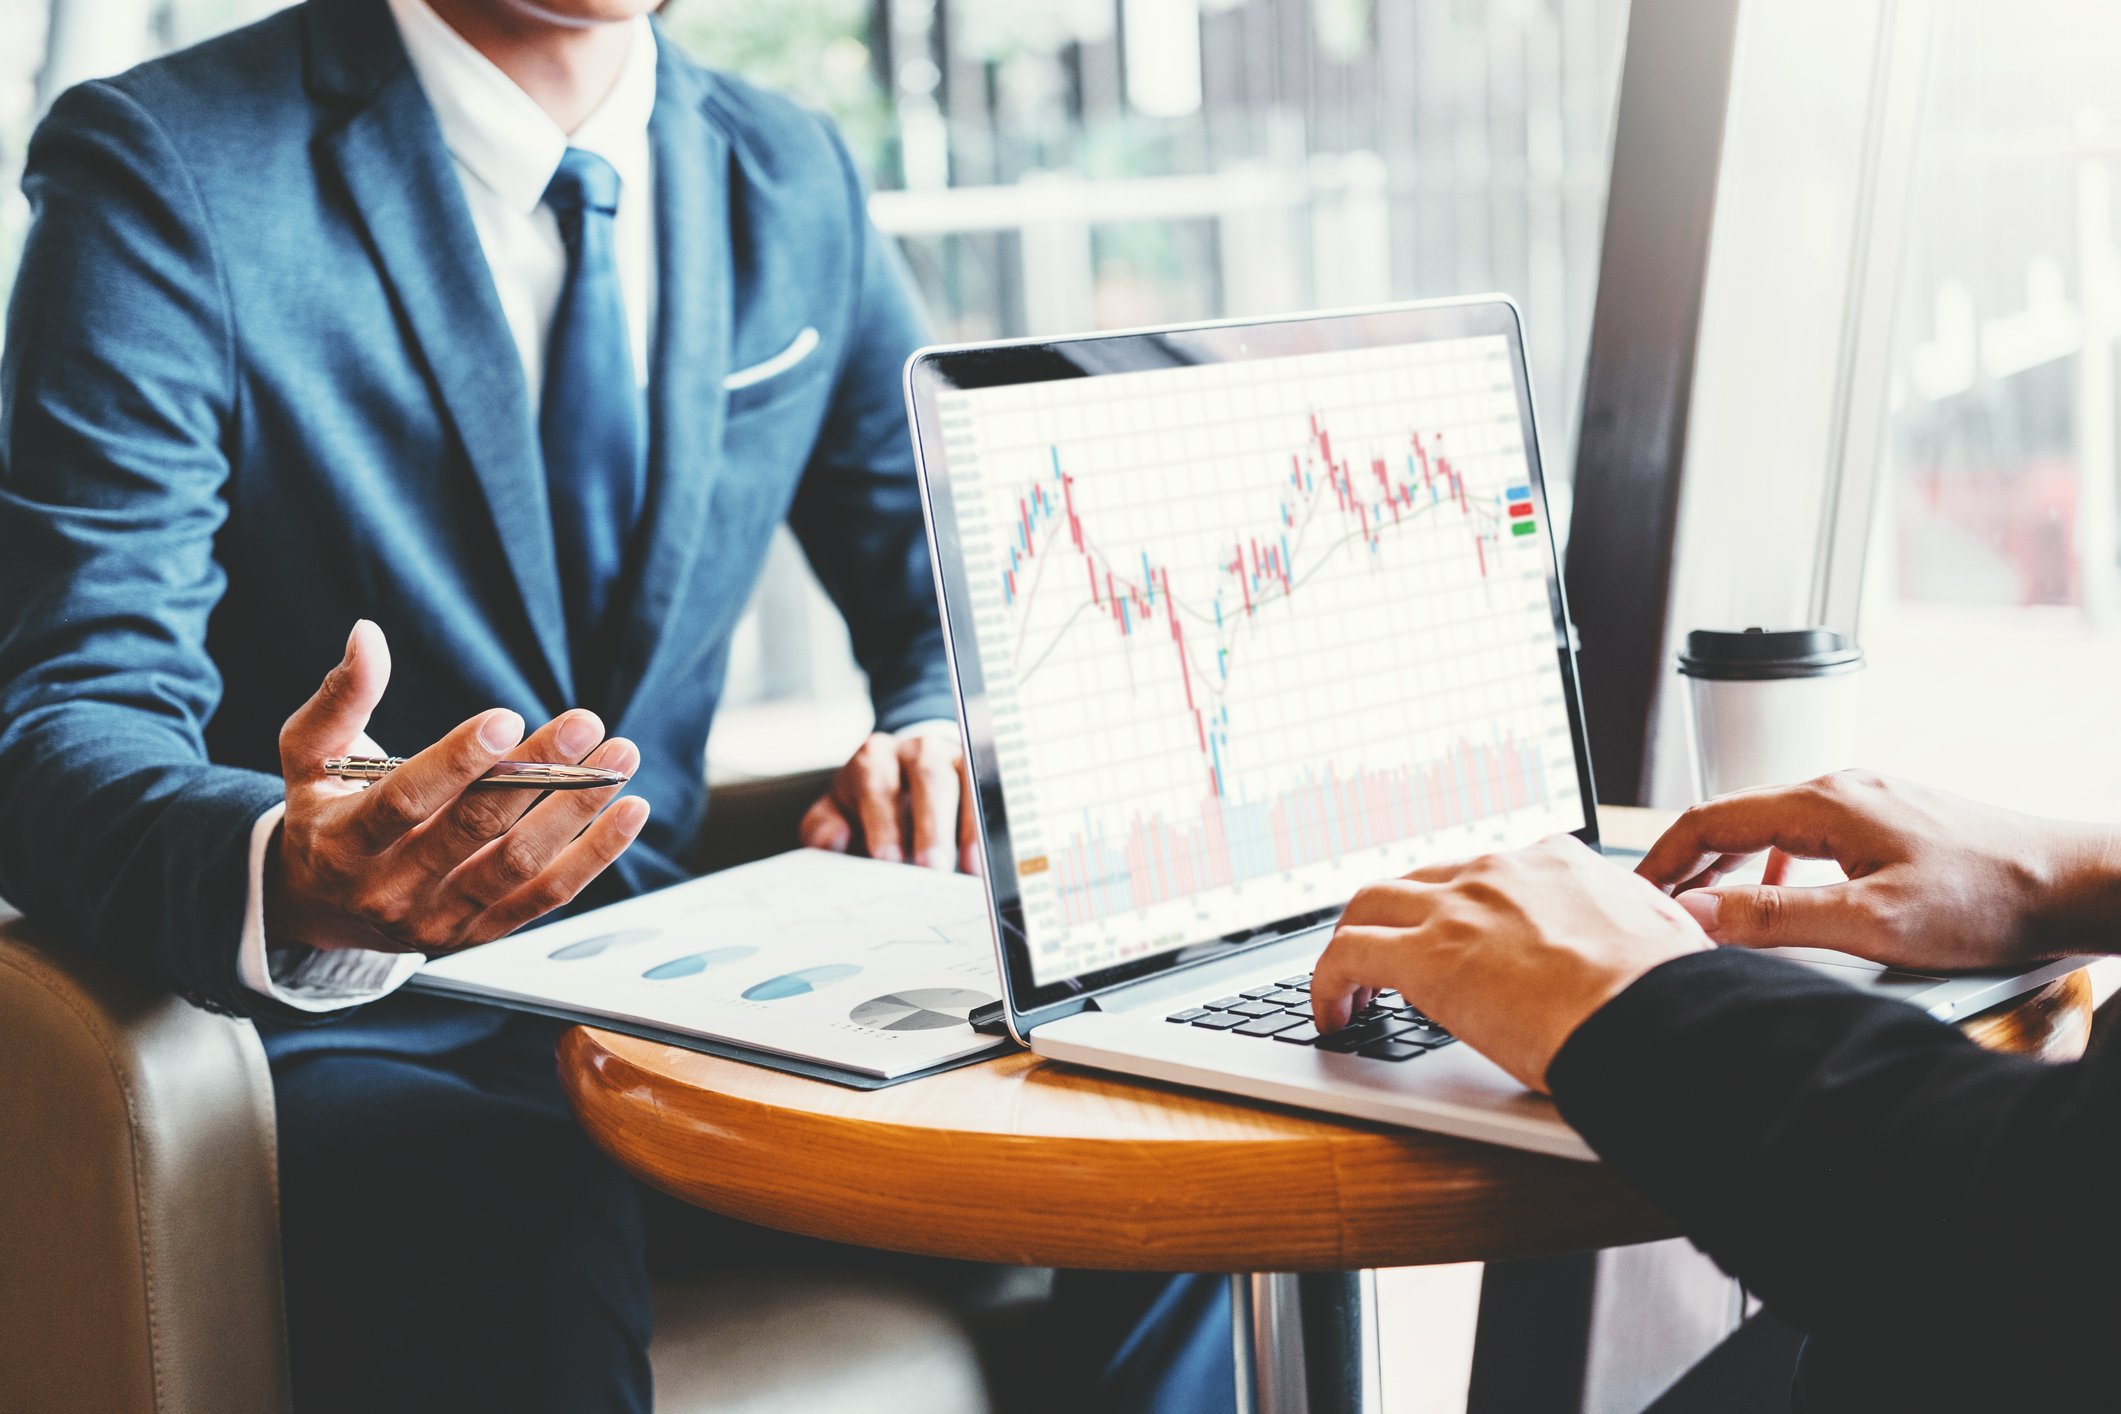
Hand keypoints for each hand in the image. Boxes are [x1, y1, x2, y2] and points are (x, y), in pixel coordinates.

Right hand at [266, 620, 648, 953]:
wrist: (322, 908)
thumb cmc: (322, 816)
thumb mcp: (309, 757)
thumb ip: (341, 698)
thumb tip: (367, 636)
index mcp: (343, 843)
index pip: (405, 800)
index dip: (458, 760)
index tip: (506, 718)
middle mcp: (392, 890)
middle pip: (475, 828)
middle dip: (536, 772)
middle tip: (585, 723)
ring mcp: (440, 919)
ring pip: (520, 865)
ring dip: (577, 810)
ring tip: (620, 760)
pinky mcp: (481, 933)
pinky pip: (548, 896)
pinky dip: (594, 855)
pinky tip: (628, 812)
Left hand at [799, 729, 979, 873]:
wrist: (903, 772)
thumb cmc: (866, 805)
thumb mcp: (835, 812)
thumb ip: (822, 828)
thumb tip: (836, 840)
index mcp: (874, 758)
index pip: (878, 784)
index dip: (884, 823)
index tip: (888, 861)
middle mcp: (917, 750)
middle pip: (929, 778)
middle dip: (932, 825)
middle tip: (931, 869)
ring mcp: (955, 757)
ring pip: (967, 781)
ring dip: (969, 826)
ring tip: (970, 869)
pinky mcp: (981, 773)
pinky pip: (992, 792)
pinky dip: (990, 824)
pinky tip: (989, 858)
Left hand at [1311, 836, 1707, 1091]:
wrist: (1657, 1017)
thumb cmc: (1670, 994)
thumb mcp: (1662, 934)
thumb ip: (1635, 925)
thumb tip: (1650, 937)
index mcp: (1555, 863)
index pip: (1486, 870)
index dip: (1459, 903)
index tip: (1454, 930)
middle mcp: (1499, 872)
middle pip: (1417, 878)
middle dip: (1394, 914)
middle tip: (1384, 952)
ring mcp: (1457, 908)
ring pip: (1370, 904)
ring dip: (1352, 942)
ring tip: (1347, 985)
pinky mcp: (1423, 957)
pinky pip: (1346, 956)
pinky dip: (1328, 982)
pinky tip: (1334, 1015)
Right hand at [1637, 770, 2120, 969]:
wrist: (2075, 885)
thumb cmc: (1989, 900)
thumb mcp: (1871, 922)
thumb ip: (1776, 918)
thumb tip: (1700, 914)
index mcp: (1823, 802)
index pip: (1708, 818)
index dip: (1661, 859)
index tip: (1636, 895)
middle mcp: (1841, 789)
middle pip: (1734, 819)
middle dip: (1689, 866)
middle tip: (1662, 910)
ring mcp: (1869, 802)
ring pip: (1772, 829)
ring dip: (1733, 869)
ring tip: (1713, 913)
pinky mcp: (1893, 822)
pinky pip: (1809, 838)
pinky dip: (1776, 868)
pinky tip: (1788, 901)